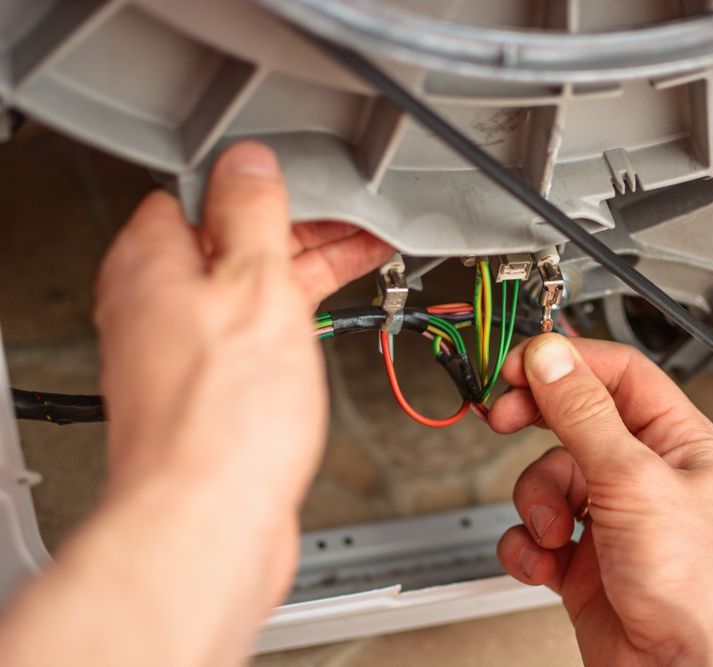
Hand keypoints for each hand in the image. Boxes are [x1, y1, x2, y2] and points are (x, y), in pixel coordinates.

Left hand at [0, 141, 391, 666]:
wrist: (209, 521)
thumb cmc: (221, 418)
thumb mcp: (255, 284)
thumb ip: (252, 214)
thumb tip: (247, 163)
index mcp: (151, 265)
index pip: (199, 193)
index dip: (260, 184)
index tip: (311, 184)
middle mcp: (157, 307)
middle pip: (230, 243)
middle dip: (297, 229)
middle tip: (355, 222)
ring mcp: (183, 352)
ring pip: (247, 290)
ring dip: (304, 270)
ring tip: (363, 254)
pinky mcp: (210, 391)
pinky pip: (254, 333)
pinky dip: (293, 316)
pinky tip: (329, 314)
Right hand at [489, 335, 712, 665]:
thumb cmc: (701, 587)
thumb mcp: (634, 481)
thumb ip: (584, 415)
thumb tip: (551, 359)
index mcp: (674, 439)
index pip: (614, 373)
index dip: (564, 362)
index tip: (518, 365)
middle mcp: (642, 471)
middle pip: (571, 418)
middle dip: (533, 421)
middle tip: (502, 417)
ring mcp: (609, 516)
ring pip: (545, 478)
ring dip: (536, 503)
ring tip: (552, 530)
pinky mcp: (581, 560)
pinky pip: (533, 533)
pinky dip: (527, 547)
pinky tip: (544, 562)